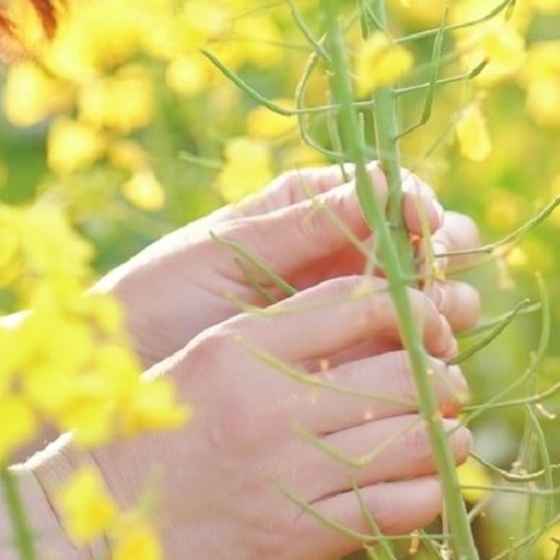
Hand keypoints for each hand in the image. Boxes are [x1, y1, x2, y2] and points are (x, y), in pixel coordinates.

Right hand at [57, 274, 477, 559]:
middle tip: (450, 379)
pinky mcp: (296, 536)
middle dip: (440, 372)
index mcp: (244, 347)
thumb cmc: (150, 436)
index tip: (430, 318)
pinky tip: (430, 483)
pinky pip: (393, 506)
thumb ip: (277, 336)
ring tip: (450, 430)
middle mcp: (270, 405)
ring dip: (444, 432)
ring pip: (409, 438)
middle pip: (399, 370)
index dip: (413, 306)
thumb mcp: (202, 362)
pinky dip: (428, 491)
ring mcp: (286, 473)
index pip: (359, 302)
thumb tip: (368, 315)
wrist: (91, 530)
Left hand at [96, 165, 484, 368]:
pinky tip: (428, 369)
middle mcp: (334, 254)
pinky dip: (424, 359)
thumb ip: (303, 225)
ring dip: (444, 308)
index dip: (417, 203)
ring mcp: (343, 313)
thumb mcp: (226, 254)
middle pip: (419, 244)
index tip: (425, 219)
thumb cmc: (157, 299)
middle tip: (442, 280)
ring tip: (443, 326)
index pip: (386, 191)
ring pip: (422, 301)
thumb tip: (385, 180)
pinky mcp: (342, 369)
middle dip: (444, 257)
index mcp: (306, 208)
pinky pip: (399, 357)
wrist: (115, 379)